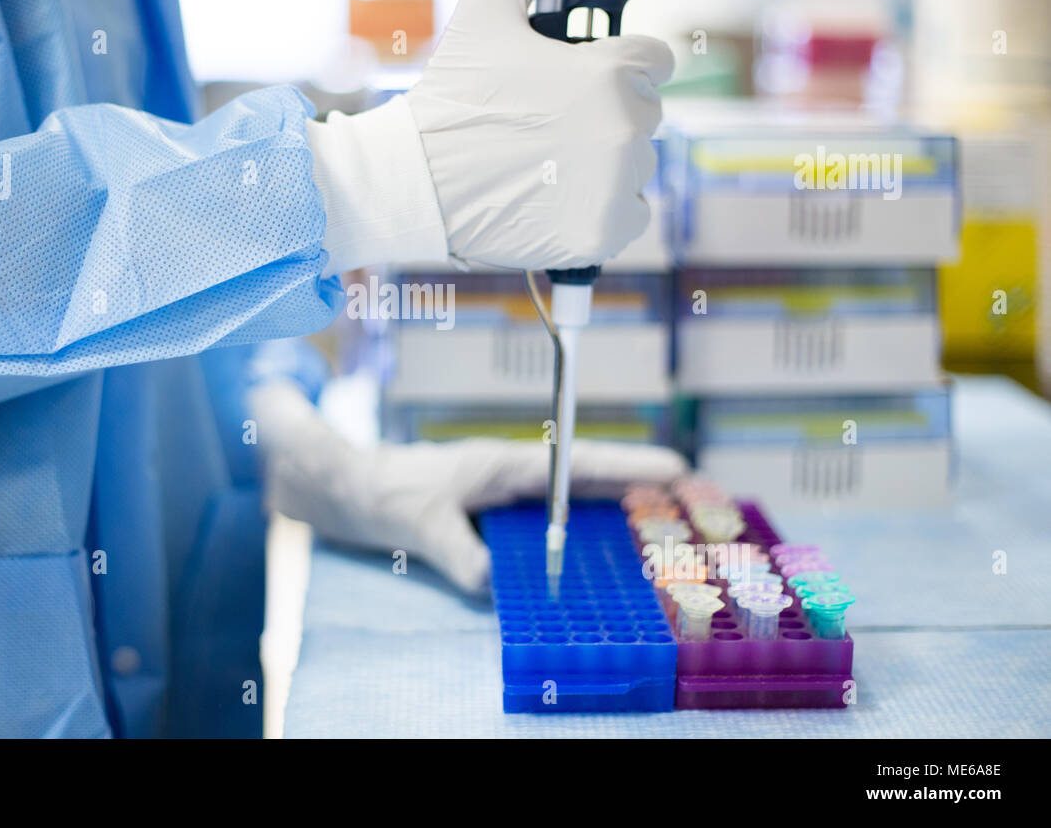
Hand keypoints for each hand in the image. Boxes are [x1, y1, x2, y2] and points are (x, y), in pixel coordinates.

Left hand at [249, 379, 686, 592]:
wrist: (352, 489)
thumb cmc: (387, 493)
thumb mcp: (421, 524)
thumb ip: (460, 554)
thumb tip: (494, 587)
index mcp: (504, 464)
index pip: (577, 463)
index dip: (629, 466)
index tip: (678, 467)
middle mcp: (514, 475)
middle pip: (590, 477)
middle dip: (642, 486)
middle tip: (699, 498)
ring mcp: (508, 494)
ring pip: (576, 499)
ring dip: (618, 508)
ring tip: (668, 525)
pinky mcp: (498, 514)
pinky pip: (552, 521)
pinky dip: (583, 530)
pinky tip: (604, 553)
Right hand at [307, 0, 673, 274]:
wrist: (414, 183)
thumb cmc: (449, 97)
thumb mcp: (484, 8)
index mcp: (609, 75)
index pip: (653, 62)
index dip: (616, 66)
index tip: (581, 81)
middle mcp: (624, 131)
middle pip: (645, 114)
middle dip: (608, 112)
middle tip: (551, 125)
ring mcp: (615, 187)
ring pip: (638, 165)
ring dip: (606, 161)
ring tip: (549, 161)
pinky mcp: (602, 233)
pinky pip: (632, 215)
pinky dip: (605, 210)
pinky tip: (562, 197)